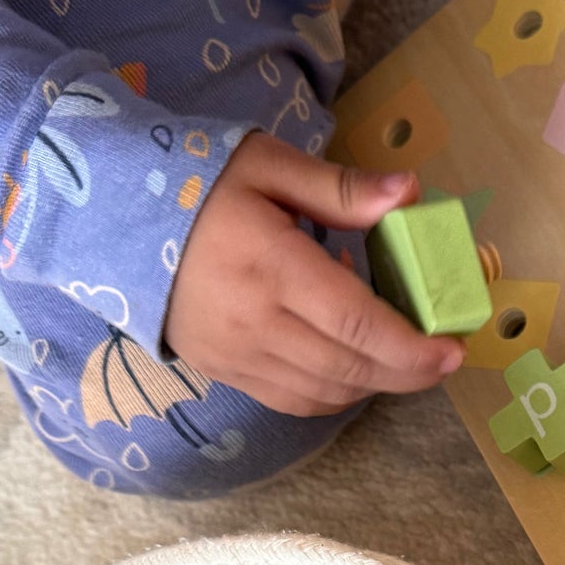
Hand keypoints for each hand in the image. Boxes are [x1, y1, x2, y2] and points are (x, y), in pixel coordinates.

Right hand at [165, 132, 464, 415]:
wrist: (109, 218)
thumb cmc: (196, 182)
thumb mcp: (268, 166)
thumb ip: (341, 189)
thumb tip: (410, 193)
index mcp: (271, 267)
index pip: (358, 325)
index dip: (413, 348)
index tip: (454, 350)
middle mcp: (254, 323)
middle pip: (351, 369)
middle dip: (408, 372)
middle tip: (444, 360)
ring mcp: (235, 356)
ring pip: (326, 392)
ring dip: (375, 384)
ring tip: (405, 361)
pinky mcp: (222, 372)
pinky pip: (294, 399)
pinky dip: (335, 392)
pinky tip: (355, 368)